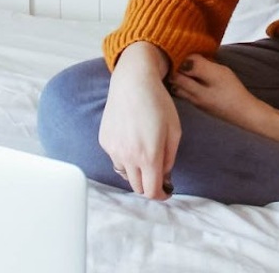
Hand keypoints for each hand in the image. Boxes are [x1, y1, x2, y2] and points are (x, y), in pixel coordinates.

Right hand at [98, 42, 179, 199]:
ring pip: (125, 174)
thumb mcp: (174, 131)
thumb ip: (170, 158)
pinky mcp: (104, 141)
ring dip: (136, 171)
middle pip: (137, 187)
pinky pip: (115, 159)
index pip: (152, 191)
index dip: (161, 195)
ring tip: (145, 153)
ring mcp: (113, 150)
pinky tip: (132, 139)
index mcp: (149, 155)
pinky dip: (124, 157)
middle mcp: (128, 156)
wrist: (133, 82)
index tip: (166, 191)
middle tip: (158, 174)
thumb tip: (164, 177)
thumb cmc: (158, 103)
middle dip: (149, 184)